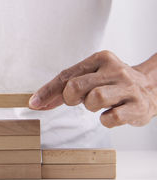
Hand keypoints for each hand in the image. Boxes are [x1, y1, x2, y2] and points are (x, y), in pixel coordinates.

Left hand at [29, 50, 156, 127]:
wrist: (152, 88)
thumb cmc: (113, 83)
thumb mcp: (91, 77)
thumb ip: (64, 87)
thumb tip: (37, 102)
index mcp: (100, 59)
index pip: (66, 75)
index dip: (47, 91)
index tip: (33, 103)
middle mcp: (115, 70)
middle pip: (75, 86)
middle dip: (70, 98)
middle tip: (78, 100)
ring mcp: (128, 88)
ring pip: (94, 99)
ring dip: (90, 107)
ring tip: (99, 105)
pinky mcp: (138, 106)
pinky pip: (111, 118)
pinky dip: (106, 120)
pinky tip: (111, 114)